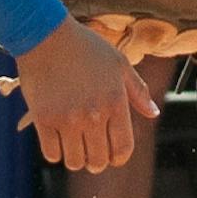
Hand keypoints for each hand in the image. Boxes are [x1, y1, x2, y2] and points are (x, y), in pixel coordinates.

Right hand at [13, 15, 162, 172]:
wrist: (45, 34)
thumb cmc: (85, 46)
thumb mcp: (119, 63)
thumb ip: (138, 91)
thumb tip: (153, 114)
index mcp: (115, 103)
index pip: (123, 148)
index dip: (119, 158)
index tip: (113, 157)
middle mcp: (93, 115)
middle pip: (98, 161)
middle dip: (97, 162)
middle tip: (92, 156)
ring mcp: (67, 119)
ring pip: (74, 162)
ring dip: (76, 159)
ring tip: (74, 148)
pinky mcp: (43, 119)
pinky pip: (51, 154)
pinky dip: (55, 153)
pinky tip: (56, 142)